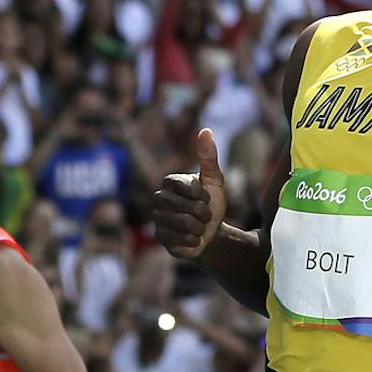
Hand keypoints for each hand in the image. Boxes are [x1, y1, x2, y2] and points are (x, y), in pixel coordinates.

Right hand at [153, 127, 225, 259]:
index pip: (184, 187)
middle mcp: (159, 198)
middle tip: (205, 215)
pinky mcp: (159, 237)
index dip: (201, 195)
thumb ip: (209, 157)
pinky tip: (193, 238)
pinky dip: (194, 240)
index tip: (206, 198)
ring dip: (200, 228)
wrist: (212, 233)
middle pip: (184, 207)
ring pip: (183, 223)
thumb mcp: (214, 181)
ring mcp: (157, 218)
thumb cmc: (211, 204)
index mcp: (169, 182)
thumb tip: (205, 130)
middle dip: (203, 213)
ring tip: (200, 227)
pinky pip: (180, 240)